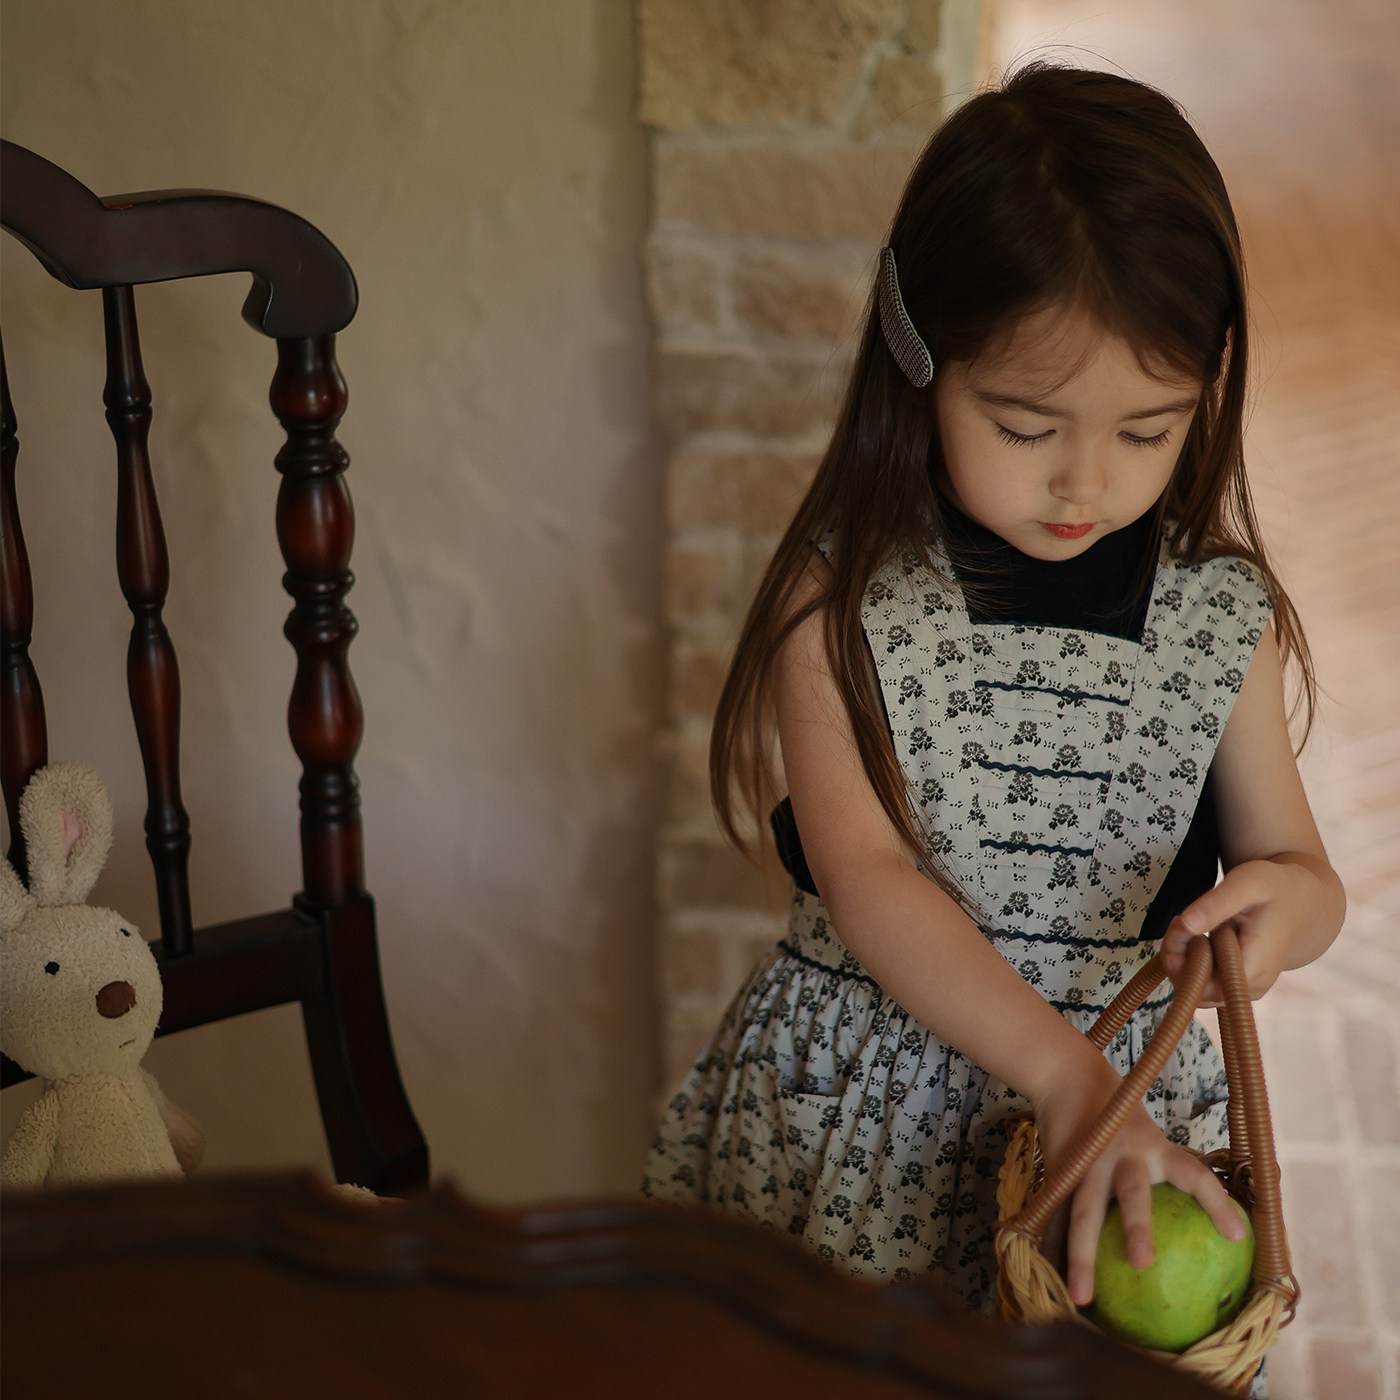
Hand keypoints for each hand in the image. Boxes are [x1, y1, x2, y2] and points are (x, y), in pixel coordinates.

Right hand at [1033, 1057, 1245, 1306]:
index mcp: (1154, 1148)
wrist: (1066, 1077)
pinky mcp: (1058, 1172)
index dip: (1216, 1203)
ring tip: (1082, 1296)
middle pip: (1131, 1193)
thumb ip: (1161, 1168)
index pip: (1193, 1174)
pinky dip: (1053, 1247)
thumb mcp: (1145, 1133)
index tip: (1237, 1237)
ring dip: (1082, 1256)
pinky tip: (1050, 1278)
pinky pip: (1055, 1216)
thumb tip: (1205, 1224)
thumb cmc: (1116, 1116)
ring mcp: (1086, 1164)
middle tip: (1141, 1263)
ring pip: (1083, 1213)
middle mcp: (1122, 1156)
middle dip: (1135, 1227)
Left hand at [1161, 856, 1329, 1003]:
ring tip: (1190, 922)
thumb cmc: (1274, 889)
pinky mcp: (1236, 985)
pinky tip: (1195, 933)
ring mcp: (1244, 989)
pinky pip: (1202, 981)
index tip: (1180, 925)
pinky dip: (1189, 959)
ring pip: (1195, 987)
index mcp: (1257, 965)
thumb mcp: (1247, 883)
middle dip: (1176, 953)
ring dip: (1181, 955)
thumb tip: (1186, 924)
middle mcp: (1252, 986)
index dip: (1182, 961)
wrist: (1301, 902)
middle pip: (1196, 988)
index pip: (1206, 984)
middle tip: (1180, 919)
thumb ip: (1216, 903)